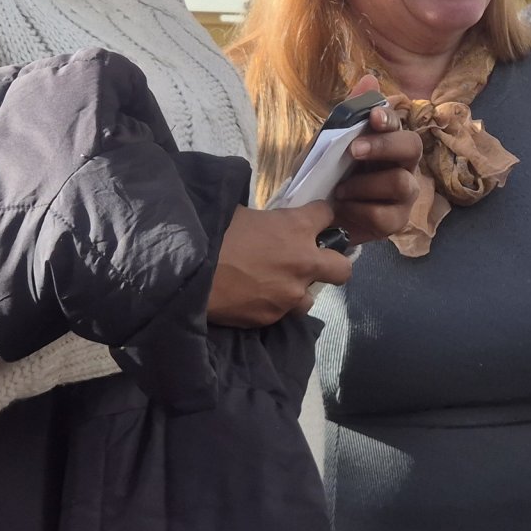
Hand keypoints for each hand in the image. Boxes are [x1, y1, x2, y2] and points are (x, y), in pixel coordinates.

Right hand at [209, 203, 350, 327]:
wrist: (187, 271)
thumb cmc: (212, 233)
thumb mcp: (242, 213)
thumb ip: (266, 220)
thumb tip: (265, 223)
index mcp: (296, 228)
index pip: (326, 215)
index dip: (319, 217)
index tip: (312, 220)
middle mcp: (303, 262)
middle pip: (342, 268)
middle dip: (332, 264)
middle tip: (312, 262)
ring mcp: (291, 294)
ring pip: (310, 297)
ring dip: (297, 290)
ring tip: (272, 286)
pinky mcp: (274, 317)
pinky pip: (281, 312)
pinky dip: (271, 306)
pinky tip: (251, 298)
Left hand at [328, 76, 425, 245]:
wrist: (315, 215)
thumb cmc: (329, 174)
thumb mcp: (329, 143)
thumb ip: (348, 114)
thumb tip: (369, 79)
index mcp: (387, 142)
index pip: (398, 124)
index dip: (389, 118)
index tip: (373, 117)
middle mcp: (403, 165)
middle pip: (412, 147)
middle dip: (384, 146)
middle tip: (354, 151)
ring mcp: (404, 195)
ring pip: (401, 183)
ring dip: (365, 184)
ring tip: (340, 189)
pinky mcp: (396, 222)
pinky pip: (385, 215)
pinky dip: (360, 210)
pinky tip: (343, 208)